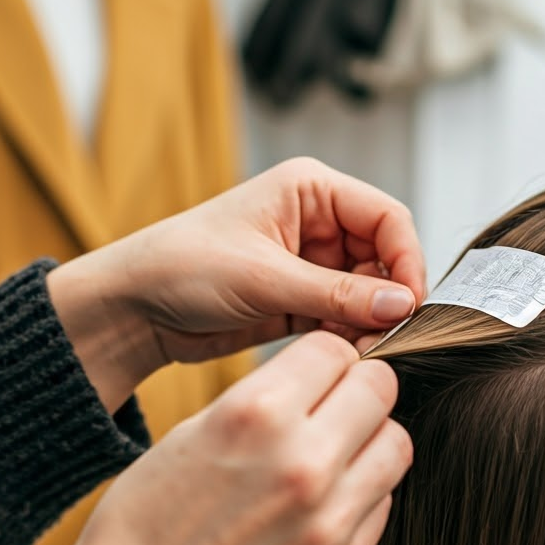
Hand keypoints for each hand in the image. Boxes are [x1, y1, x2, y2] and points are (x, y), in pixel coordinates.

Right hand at [36, 332, 412, 544]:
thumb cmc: (147, 523)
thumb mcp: (192, 433)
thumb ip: (263, 400)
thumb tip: (320, 379)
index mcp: (256, 415)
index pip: (335, 349)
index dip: (326, 358)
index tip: (319, 372)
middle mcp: (302, 462)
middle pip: (379, 388)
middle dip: (359, 389)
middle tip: (336, 406)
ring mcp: (329, 520)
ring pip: (396, 444)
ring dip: (370, 441)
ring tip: (334, 455)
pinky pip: (382, 503)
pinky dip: (361, 494)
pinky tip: (321, 504)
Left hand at [47, 158, 425, 409]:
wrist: (134, 309)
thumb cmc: (182, 267)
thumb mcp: (263, 277)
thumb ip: (337, 292)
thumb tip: (402, 304)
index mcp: (310, 189)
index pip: (387, 216)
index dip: (406, 258)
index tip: (410, 303)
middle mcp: (317, 221)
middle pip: (385, 256)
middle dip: (388, 296)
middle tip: (387, 336)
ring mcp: (311, 263)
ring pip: (369, 292)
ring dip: (370, 321)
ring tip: (363, 350)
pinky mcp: (301, 300)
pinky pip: (345, 316)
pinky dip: (350, 336)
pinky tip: (344, 355)